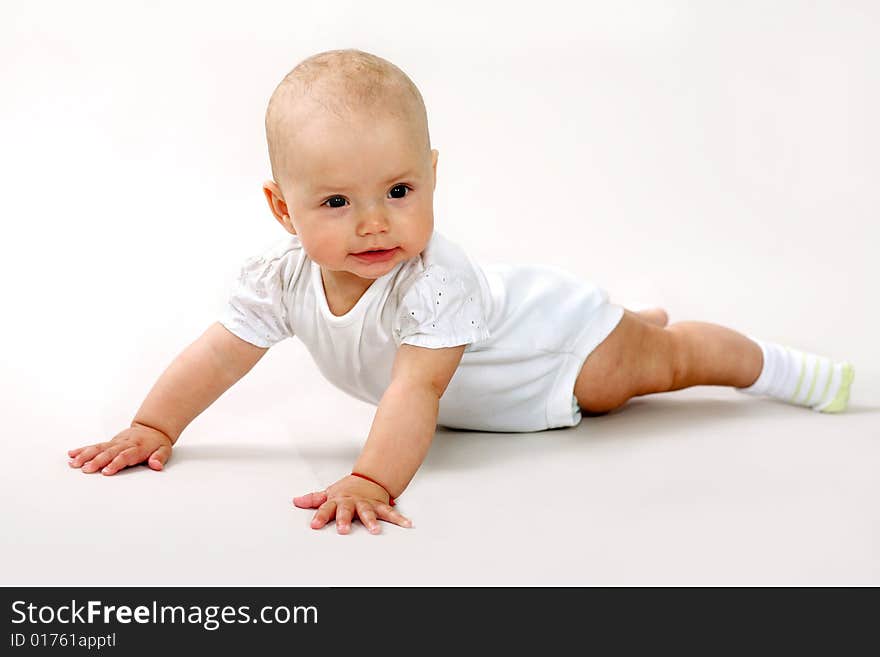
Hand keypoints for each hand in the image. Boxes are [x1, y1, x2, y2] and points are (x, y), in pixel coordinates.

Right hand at [68, 422, 172, 474]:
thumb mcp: (165, 450)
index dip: (116, 463)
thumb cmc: (157, 442)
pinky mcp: (110, 442)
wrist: (152, 428)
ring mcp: (116, 442)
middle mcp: (125, 444)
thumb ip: (159, 457)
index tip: (106, 471)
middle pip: (109, 452)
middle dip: (97, 461)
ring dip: (86, 455)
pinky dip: (83, 449)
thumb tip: (156, 465)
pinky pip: (96, 445)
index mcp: (138, 447)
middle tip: (86, 469)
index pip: (125, 456)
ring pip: (99, 448)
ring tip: (74, 463)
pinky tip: (72, 454)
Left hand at [293, 475, 412, 534]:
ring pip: (369, 512)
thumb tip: (296, 501)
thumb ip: (314, 499)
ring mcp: (367, 504)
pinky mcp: (380, 506)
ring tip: (375, 530)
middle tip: (343, 530)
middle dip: (345, 520)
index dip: (320, 516)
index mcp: (338, 500)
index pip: (326, 508)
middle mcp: (352, 502)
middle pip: (347, 511)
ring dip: (372, 521)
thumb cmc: (347, 490)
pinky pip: (390, 513)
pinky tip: (406, 524)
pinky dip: (399, 519)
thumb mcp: (329, 493)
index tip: (314, 525)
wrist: (368, 478)